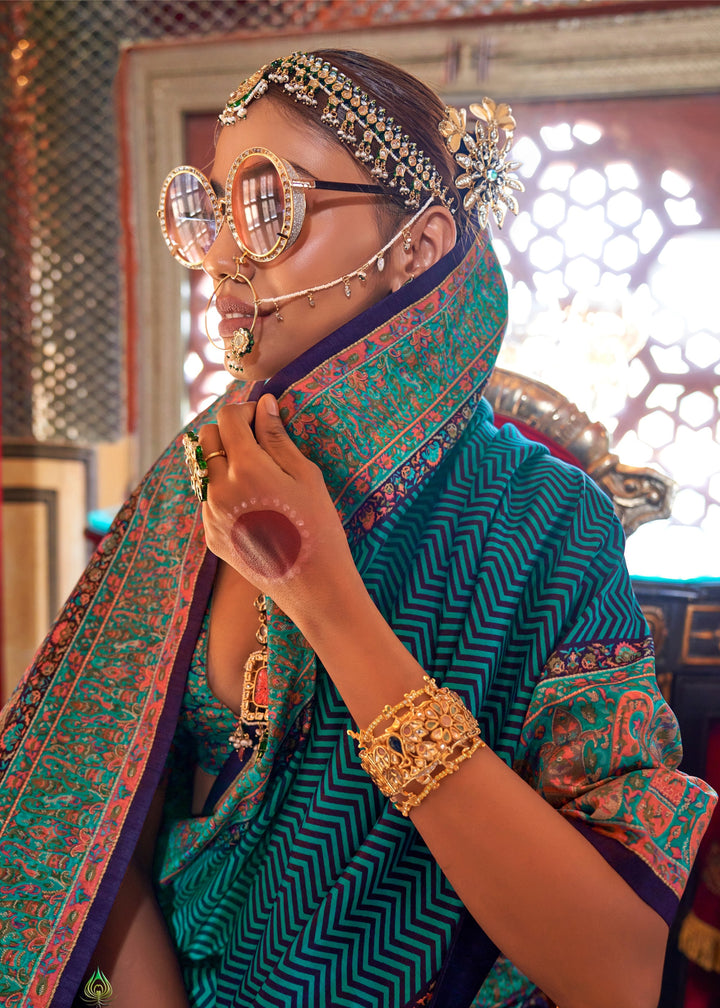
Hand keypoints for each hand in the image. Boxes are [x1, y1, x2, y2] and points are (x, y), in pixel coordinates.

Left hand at [198, 394, 359, 628]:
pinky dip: (226, 492)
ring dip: (225, 462)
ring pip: (205, 470)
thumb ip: (278, 437)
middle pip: (206, 439)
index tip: (263, 416)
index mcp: (245, 469)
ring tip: (260, 476)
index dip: (245, 410)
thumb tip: (264, 404)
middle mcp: (219, 490)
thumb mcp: (306, 476)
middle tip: (259, 440)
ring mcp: (210, 516)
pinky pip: (210, 500)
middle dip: (228, 431)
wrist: (314, 587)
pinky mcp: (211, 537)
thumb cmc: (320, 527)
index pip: (227, 419)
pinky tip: (257, 506)